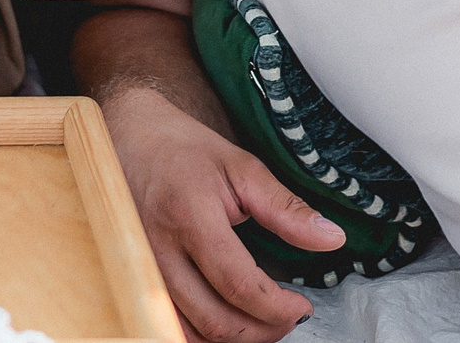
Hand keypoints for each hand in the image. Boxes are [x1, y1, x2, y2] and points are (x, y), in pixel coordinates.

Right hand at [105, 86, 346, 341]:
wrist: (126, 137)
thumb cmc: (183, 149)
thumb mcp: (241, 167)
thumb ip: (285, 209)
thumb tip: (333, 239)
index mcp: (190, 216)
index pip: (238, 284)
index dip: (277, 307)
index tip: (302, 304)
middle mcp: (159, 250)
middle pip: (216, 320)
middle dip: (263, 330)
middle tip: (289, 315)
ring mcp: (141, 270)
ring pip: (191, 333)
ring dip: (235, 338)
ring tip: (262, 320)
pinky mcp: (134, 280)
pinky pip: (168, 328)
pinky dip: (203, 335)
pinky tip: (227, 320)